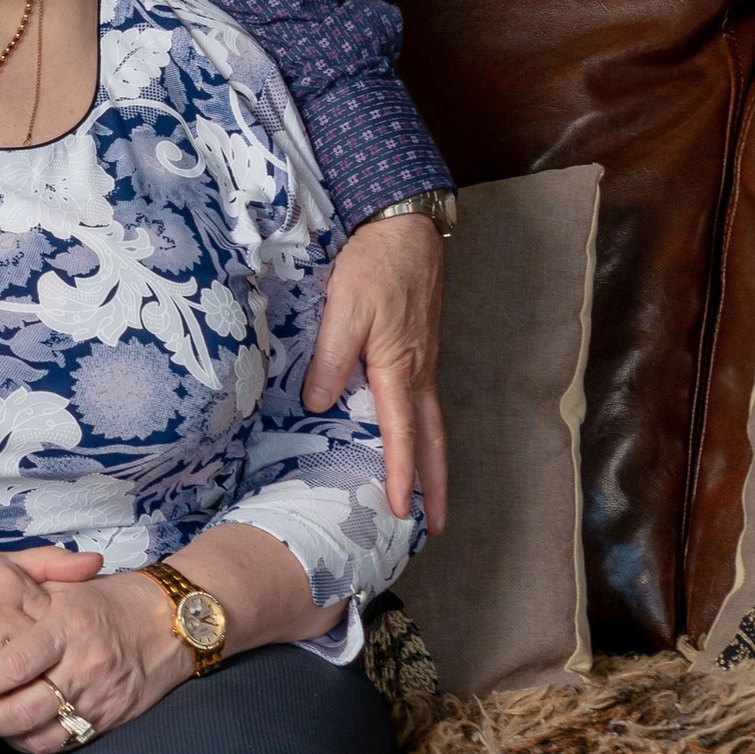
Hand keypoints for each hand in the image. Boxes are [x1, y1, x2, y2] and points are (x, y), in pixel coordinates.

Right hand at [0, 541, 102, 705]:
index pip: (63, 618)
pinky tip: (11, 705)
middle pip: (51, 656)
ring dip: (38, 694)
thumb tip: (96, 565)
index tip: (66, 648)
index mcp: (10, 582)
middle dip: (60, 671)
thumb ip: (47, 563)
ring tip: (43, 697)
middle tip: (65, 680)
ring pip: (29, 683)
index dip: (66, 638)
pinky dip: (8, 706)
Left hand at [0, 561, 188, 753]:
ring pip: (41, 733)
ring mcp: (97, 696)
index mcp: (66, 626)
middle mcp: (82, 665)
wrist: (171, 622)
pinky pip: (65, 742)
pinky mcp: (109, 718)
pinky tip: (21, 732)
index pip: (14, 664)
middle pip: (23, 709)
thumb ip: (27, 595)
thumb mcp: (70, 585)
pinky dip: (35, 742)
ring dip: (7, 735)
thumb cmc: (112, 600)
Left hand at [304, 213, 447, 529]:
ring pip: (432, 424)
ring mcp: (423, 362)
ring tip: (430, 497)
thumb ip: (330, 358)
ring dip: (433, 463)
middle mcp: (418, 373)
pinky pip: (424, 404)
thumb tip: (318, 405)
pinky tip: (413, 441)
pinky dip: (424, 433)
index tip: (399, 512)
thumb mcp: (343, 309)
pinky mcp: (419, 350)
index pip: (401, 434)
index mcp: (399, 368)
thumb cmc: (373, 266)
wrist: (404, 227)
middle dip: (435, 486)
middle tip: (436, 526)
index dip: (399, 475)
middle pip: (432, 440)